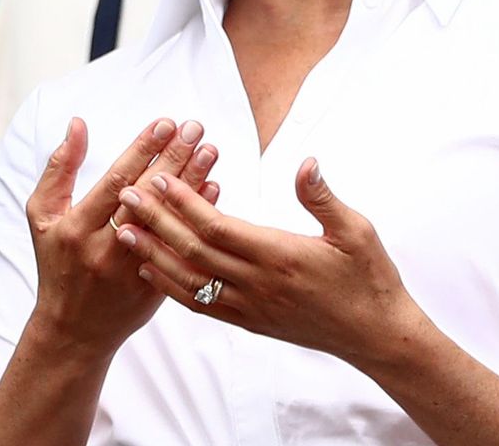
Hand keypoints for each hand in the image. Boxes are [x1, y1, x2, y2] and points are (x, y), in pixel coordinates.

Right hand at [22, 116, 218, 355]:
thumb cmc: (56, 262)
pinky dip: (197, 217)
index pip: (116, 181)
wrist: (73, 328)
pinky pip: (181, 246)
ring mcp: (133, 270)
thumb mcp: (42, 216)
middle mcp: (105, 248)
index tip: (165, 123)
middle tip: (195, 129)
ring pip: (168, 221)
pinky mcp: (155, 287)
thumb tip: (78, 124)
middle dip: (173, 158)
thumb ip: (59, 169)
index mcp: (77, 228)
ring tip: (210, 151)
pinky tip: (213, 190)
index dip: (142, 150)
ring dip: (192, 183)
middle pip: (147, 196)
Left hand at [117, 157, 423, 367]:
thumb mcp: (357, 231)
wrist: (375, 335)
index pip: (219, 228)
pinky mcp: (249, 321)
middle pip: (194, 252)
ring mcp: (250, 307)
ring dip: (153, 254)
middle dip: (156, 222)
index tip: (160, 178)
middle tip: (125, 195)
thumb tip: (306, 163)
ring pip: (189, 281)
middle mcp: (258, 285)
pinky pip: (200, 305)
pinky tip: (149, 268)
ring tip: (122, 230)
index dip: (185, 204)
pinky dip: (170, 286)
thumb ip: (323, 199)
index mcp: (280, 256)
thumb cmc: (369, 277)